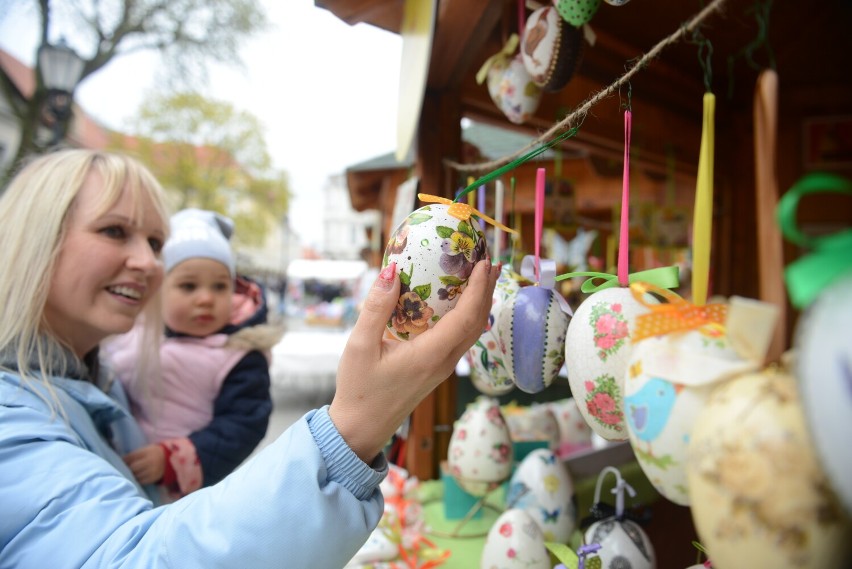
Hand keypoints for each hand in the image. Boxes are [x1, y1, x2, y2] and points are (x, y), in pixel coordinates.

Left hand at [123, 444, 165, 484]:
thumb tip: (120, 460)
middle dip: (126, 469)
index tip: (118, 463)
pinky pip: (141, 481)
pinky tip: (133, 479)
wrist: (168, 459)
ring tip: (125, 475)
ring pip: (136, 475)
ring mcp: (152, 470)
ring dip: (130, 475)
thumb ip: (134, 455)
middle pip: (133, 467)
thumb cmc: (153, 454)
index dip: (123, 461)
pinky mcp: (153, 478)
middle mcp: (150, 461)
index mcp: (147, 452)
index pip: (131, 457)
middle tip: (120, 470)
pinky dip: (136, 480)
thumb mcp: (145, 450)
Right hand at [329, 258, 498, 462]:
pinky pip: (461, 339)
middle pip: (477, 322)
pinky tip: (459, 304)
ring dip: (481, 303)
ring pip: (472, 331)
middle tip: (491, 262)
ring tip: (483, 278)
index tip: (484, 263)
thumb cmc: (359, 390)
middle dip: (488, 291)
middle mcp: (444, 362)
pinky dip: (468, 316)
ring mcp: (443, 367)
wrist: (361, 428)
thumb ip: (376, 308)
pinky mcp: (437, 369)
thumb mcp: (359, 346)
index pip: (466, 317)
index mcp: (430, 355)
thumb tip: (391, 271)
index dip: (479, 288)